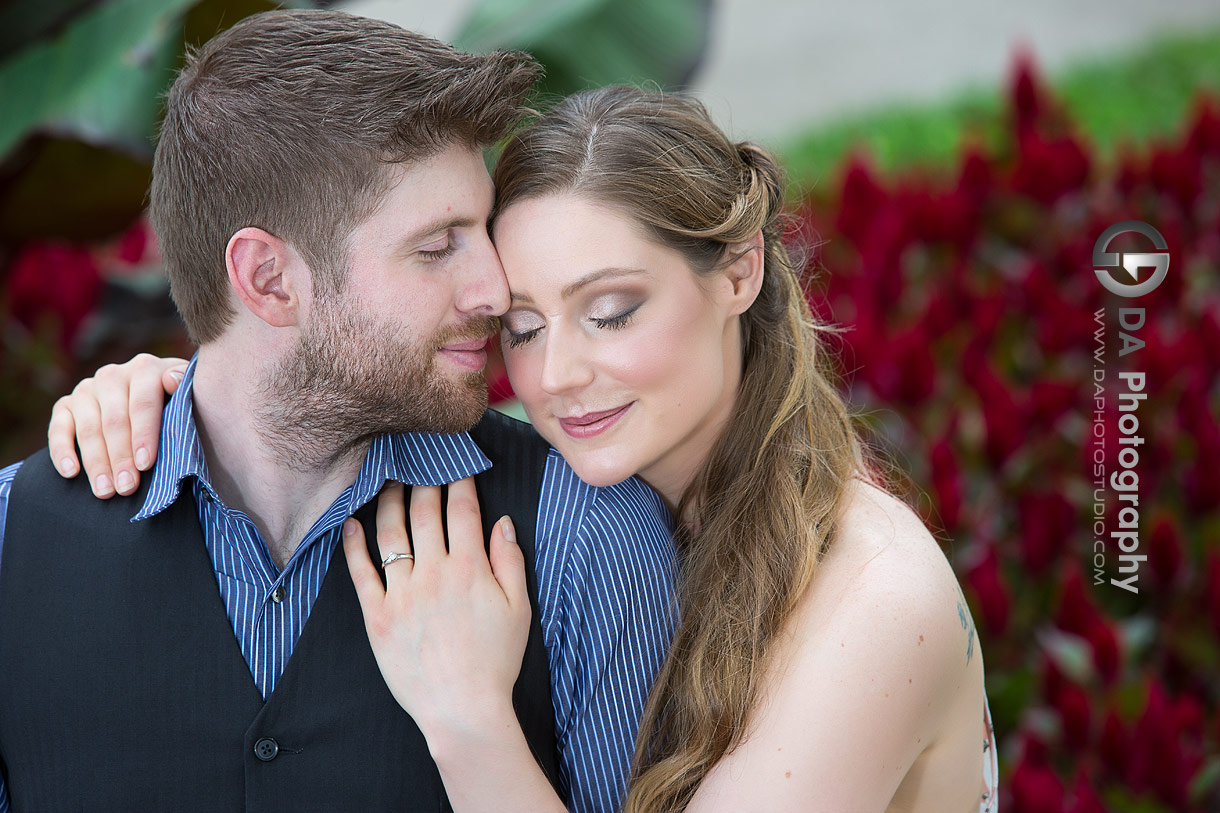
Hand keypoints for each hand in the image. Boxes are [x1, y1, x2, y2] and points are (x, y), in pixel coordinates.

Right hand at [47, 354, 188, 496]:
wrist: (154, 397)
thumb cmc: (177, 403)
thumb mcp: (189, 394)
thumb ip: (186, 389)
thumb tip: (172, 380)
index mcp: (146, 369)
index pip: (143, 404)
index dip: (144, 435)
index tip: (146, 465)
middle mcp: (113, 375)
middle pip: (115, 421)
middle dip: (121, 457)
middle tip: (127, 488)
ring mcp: (87, 389)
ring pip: (88, 429)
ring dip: (96, 462)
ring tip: (106, 491)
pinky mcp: (66, 404)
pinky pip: (58, 428)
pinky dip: (62, 451)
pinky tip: (70, 473)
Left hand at [343, 478, 530, 745]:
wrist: (463, 709)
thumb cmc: (496, 661)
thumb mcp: (520, 608)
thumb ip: (509, 560)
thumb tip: (501, 521)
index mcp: (470, 568)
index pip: (462, 509)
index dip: (460, 481)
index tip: (458, 465)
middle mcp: (433, 573)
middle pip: (424, 512)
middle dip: (425, 480)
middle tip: (422, 463)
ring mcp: (401, 593)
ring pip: (391, 533)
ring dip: (390, 500)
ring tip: (389, 481)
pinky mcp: (377, 615)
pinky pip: (360, 571)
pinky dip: (354, 544)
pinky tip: (352, 522)